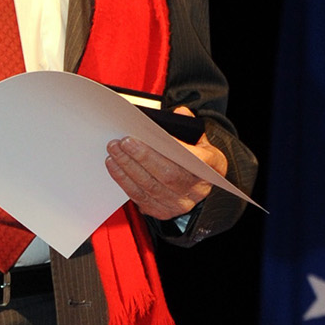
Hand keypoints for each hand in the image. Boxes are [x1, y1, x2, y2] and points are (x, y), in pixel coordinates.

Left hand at [106, 108, 227, 220]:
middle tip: (124, 142)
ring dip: (128, 168)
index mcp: (210, 169)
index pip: (195, 160)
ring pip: (150, 187)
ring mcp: (178, 203)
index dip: (175, 149)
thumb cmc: (198, 163)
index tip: (155, 135)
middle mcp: (196, 190)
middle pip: (167, 175)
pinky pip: (139, 197)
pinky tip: (114, 166)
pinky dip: (124, 180)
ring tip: (115, 151)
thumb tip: (181, 113)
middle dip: (142, 157)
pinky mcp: (162, 211)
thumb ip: (191, 127)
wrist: (200, 188)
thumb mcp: (202, 142)